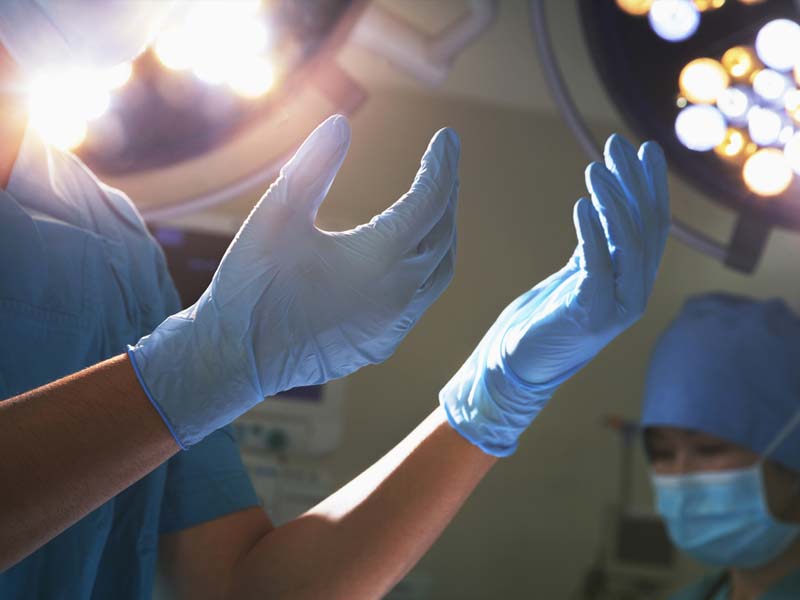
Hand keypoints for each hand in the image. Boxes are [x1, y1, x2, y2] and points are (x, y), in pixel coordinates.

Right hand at [130, 115, 459, 446]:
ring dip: (441, 235)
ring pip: (439, 272)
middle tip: (443, 165)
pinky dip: (425, 268)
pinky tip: (409, 256)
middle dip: (446, 196)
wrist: (234, 358)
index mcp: (379, 260)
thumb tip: (340, 124)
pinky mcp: (382, 343)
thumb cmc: (251, 286)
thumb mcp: (276, 216)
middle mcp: (398, 296)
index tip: (447, 137)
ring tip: (435, 204)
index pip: (428, 202)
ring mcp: (393, 326)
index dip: (441, 166)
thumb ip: (311, 168)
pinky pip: (420, 300)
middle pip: (442, 236)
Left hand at [439, 134, 668, 456]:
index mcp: (633, 280)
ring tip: (596, 169)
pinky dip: (592, 236)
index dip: (650, 187)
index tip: (644, 149)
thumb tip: (606, 202)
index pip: (651, 225)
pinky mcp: (591, 318)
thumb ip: (598, 244)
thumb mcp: (578, 272)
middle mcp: (634, 292)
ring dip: (613, 203)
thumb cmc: (544, 317)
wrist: (516, 364)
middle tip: (617, 143)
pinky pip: (598, 269)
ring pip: (629, 246)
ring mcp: (618, 308)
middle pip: (644, 228)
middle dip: (633, 182)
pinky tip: (581, 206)